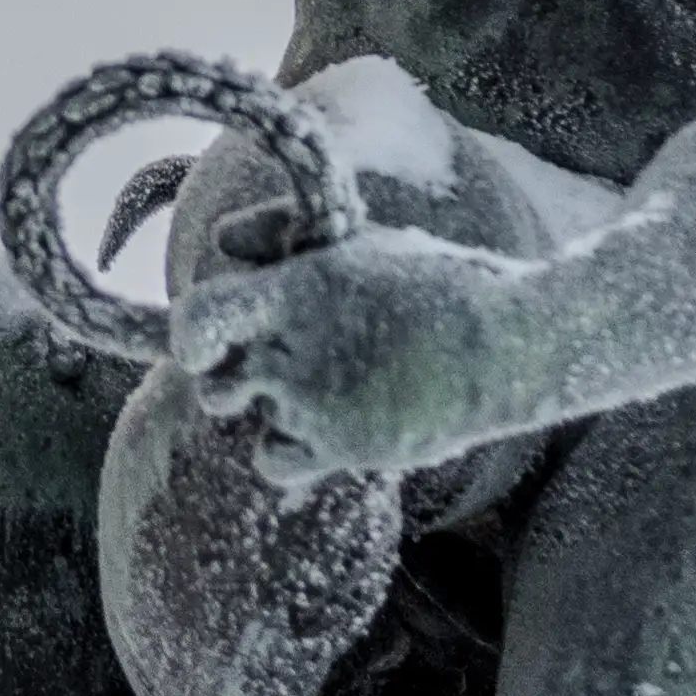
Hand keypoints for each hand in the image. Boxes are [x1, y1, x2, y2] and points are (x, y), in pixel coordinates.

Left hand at [175, 225, 541, 486]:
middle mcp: (296, 354)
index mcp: (296, 292)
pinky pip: (273, 461)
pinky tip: (321, 422)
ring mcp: (316, 408)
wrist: (506, 346)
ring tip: (314, 384)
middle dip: (225, 373)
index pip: (200, 320)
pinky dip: (285, 448)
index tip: (200, 343)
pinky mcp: (341, 449)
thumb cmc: (432, 282)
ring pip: (244, 419)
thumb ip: (280, 235)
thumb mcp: (356, 243)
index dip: (189, 335)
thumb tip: (221, 240)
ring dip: (263, 405)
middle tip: (261, 361)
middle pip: (211, 384)